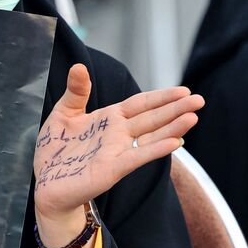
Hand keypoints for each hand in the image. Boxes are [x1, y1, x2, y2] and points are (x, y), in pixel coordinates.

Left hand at [33, 64, 203, 244]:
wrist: (47, 183)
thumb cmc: (55, 149)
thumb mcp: (63, 113)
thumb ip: (76, 91)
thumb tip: (79, 65)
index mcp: (109, 118)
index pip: (140, 104)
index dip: (161, 97)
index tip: (183, 90)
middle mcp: (118, 134)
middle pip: (152, 118)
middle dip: (176, 109)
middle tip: (200, 100)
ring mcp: (118, 151)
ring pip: (151, 137)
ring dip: (173, 128)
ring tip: (193, 117)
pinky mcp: (112, 169)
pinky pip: (138, 157)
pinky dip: (156, 149)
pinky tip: (175, 142)